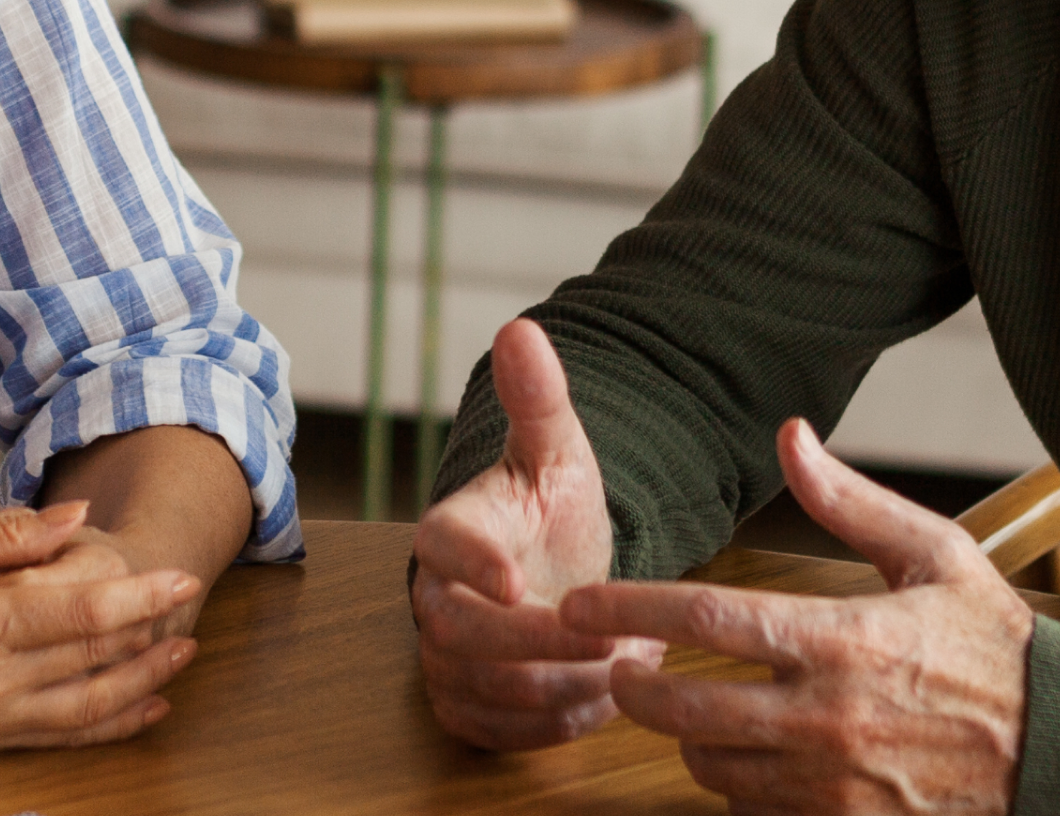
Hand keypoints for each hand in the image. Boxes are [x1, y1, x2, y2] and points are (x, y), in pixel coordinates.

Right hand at [0, 494, 201, 751]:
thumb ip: (1, 533)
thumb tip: (73, 519)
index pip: (82, 611)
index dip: (141, 596)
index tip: (180, 577)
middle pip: (94, 660)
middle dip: (151, 635)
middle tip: (192, 607)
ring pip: (85, 708)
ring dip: (141, 684)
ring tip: (180, 657)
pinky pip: (55, 738)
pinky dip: (105, 725)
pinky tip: (138, 709)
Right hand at [411, 318, 656, 750]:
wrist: (557, 569)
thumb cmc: (552, 509)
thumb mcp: (558, 450)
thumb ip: (539, 398)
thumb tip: (521, 328)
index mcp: (448, 529)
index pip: (438, 546)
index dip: (472, 566)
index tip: (519, 582)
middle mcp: (433, 597)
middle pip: (459, 634)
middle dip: (541, 644)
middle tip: (616, 639)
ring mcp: (443, 656)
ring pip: (483, 689)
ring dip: (561, 686)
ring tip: (626, 663)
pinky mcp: (464, 705)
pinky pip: (495, 732)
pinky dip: (552, 726)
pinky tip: (601, 699)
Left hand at [559, 419, 1034, 815]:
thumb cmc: (998, 644)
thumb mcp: (935, 554)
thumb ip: (851, 501)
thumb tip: (791, 435)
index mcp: (845, 639)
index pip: (709, 617)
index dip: (629, 609)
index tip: (577, 606)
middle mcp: (832, 718)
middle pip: (688, 709)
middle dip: (634, 691)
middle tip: (613, 670)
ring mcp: (839, 785)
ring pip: (716, 770)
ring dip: (688, 741)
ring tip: (687, 712)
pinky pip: (760, 814)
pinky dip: (739, 789)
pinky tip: (748, 759)